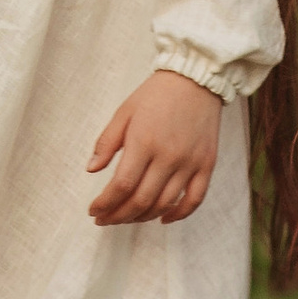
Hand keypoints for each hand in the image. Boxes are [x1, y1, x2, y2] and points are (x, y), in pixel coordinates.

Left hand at [87, 70, 223, 226]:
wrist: (196, 79)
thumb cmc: (156, 94)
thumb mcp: (124, 112)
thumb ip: (107, 142)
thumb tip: (91, 169)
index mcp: (144, 141)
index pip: (122, 185)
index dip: (105, 204)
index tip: (94, 211)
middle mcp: (168, 156)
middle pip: (141, 200)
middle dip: (119, 216)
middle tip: (105, 220)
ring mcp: (190, 162)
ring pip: (164, 204)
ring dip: (142, 217)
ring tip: (127, 217)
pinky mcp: (206, 164)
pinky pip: (194, 199)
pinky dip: (178, 214)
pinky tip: (162, 218)